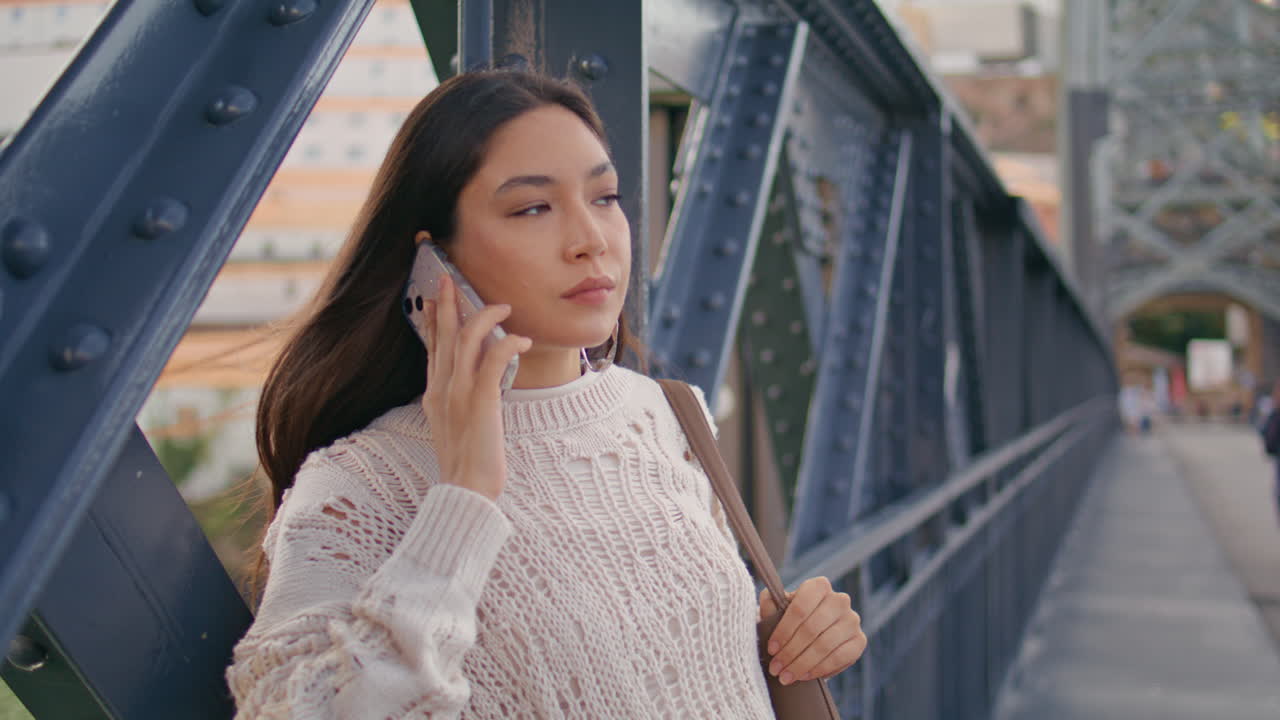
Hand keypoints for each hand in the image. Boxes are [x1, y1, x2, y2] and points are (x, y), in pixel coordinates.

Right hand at [421, 275, 531, 501]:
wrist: (466, 490)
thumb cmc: (467, 462)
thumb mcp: (453, 425)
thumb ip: (457, 399)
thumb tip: (472, 380)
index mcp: (433, 394)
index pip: (431, 347)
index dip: (432, 320)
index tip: (434, 298)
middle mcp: (442, 388)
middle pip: (442, 335)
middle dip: (446, 303)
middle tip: (449, 278)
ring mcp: (458, 393)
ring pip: (466, 339)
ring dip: (484, 316)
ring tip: (503, 307)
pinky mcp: (480, 401)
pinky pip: (492, 360)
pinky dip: (507, 344)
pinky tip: (521, 340)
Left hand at [760, 576, 866, 684]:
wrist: (812, 636)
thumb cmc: (792, 621)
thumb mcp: (778, 610)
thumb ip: (770, 602)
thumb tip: (768, 597)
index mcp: (819, 586)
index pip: (800, 608)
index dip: (784, 631)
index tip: (771, 649)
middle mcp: (839, 600)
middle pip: (811, 629)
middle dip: (790, 652)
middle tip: (776, 668)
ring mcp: (852, 620)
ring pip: (824, 645)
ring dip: (802, 664)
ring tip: (786, 676)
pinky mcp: (860, 640)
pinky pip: (839, 658)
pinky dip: (819, 669)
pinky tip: (804, 675)